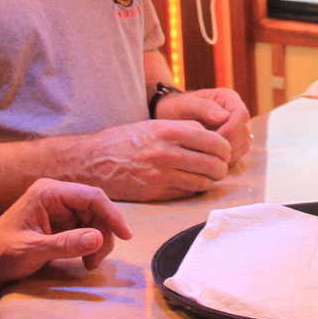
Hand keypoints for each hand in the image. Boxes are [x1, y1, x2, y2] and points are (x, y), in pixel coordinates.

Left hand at [0, 178, 132, 289]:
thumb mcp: (31, 250)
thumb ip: (65, 244)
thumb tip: (98, 238)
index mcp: (48, 193)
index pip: (91, 197)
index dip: (112, 214)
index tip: (125, 235)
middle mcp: (57, 197)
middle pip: (96, 209)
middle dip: (103, 234)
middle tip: (97, 260)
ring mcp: (59, 210)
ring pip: (94, 220)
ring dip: (98, 242)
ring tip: (89, 264)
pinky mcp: (60, 223)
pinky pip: (85, 230)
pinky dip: (90, 245)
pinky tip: (85, 260)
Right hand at [83, 118, 233, 201]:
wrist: (92, 160)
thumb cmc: (127, 140)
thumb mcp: (155, 124)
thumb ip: (184, 129)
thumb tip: (213, 137)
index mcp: (168, 131)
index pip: (215, 142)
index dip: (225, 149)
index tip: (223, 152)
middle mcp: (165, 153)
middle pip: (213, 164)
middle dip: (221, 167)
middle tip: (218, 167)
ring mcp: (159, 175)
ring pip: (203, 182)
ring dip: (209, 181)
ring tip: (206, 176)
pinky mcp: (153, 193)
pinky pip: (186, 194)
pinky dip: (193, 190)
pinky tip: (189, 183)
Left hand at [156, 87, 253, 171]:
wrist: (168, 117)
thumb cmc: (175, 107)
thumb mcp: (185, 104)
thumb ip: (205, 108)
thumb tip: (225, 117)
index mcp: (228, 99)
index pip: (241, 115)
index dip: (230, 130)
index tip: (210, 140)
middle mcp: (236, 113)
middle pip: (244, 133)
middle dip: (227, 145)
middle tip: (205, 151)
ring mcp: (236, 128)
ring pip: (244, 145)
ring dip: (227, 154)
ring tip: (205, 156)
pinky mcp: (233, 142)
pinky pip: (238, 154)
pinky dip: (225, 160)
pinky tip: (208, 160)